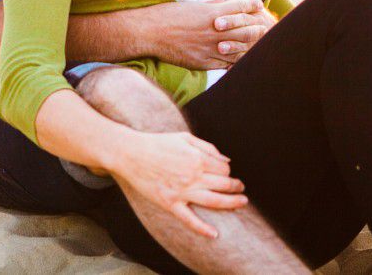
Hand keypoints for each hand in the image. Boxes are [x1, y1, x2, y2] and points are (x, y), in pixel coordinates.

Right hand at [110, 130, 246, 237]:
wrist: (131, 154)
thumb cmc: (158, 143)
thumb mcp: (185, 137)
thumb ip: (208, 148)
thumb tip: (227, 161)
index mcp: (198, 159)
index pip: (224, 169)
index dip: (227, 171)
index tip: (225, 173)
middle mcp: (194, 176)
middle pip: (224, 185)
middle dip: (236, 187)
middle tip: (240, 189)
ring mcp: (182, 192)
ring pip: (214, 202)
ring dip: (231, 203)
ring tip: (241, 203)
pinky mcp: (170, 204)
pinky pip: (190, 220)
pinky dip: (203, 229)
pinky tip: (214, 234)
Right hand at [144, 0, 274, 68]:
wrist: (151, 32)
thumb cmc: (169, 15)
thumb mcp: (193, 5)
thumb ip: (212, 5)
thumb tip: (227, 2)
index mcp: (213, 13)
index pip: (240, 7)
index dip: (252, 5)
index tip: (259, 4)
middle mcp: (216, 30)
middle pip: (246, 30)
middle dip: (258, 28)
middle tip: (265, 27)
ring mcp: (211, 48)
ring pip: (239, 50)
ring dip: (250, 48)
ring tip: (259, 46)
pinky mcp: (204, 62)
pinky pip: (225, 64)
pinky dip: (235, 63)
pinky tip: (242, 62)